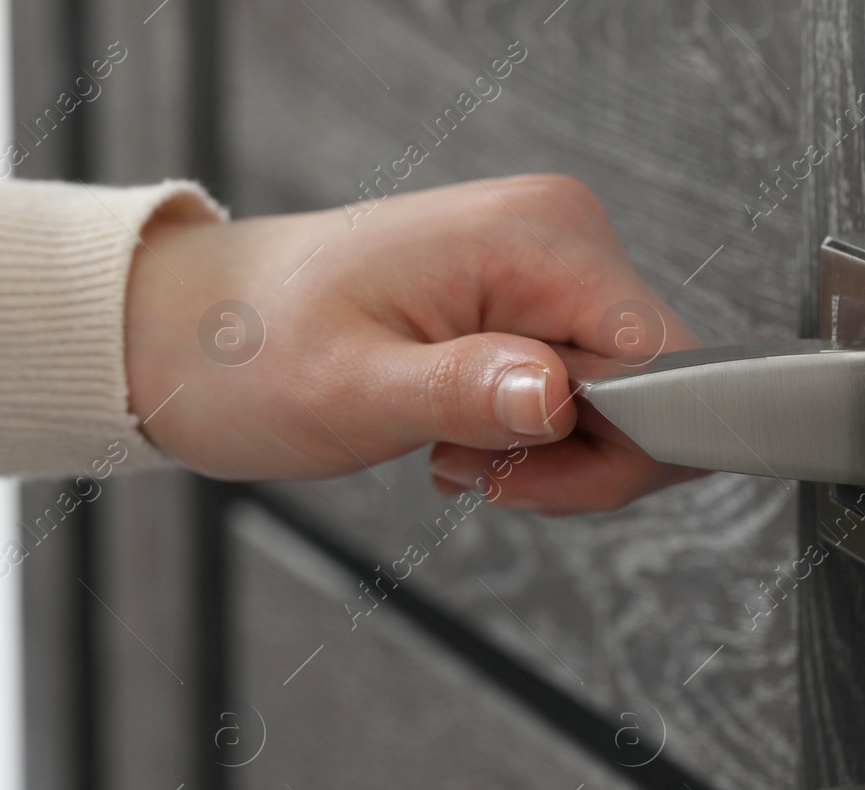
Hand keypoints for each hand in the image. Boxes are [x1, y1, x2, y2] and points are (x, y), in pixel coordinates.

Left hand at [124, 175, 704, 513]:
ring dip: (546, 453)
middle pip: (656, 385)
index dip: (622, 445)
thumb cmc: (252, 348)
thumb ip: (465, 392)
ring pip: (621, 399)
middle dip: (578, 458)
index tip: (524, 479)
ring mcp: (544, 266)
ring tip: (448, 446)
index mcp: (534, 237)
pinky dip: (529, 438)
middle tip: (474, 469)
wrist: (197, 331)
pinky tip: (457, 434)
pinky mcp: (526, 300)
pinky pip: (578, 391)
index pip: (667, 360)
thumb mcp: (352, 389)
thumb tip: (559, 398)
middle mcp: (556, 236)